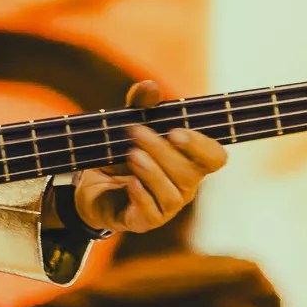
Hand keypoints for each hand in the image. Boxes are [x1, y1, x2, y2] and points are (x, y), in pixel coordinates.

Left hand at [70, 80, 226, 234]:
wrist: (91, 183)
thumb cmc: (122, 151)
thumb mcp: (129, 123)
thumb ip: (141, 104)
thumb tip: (151, 85)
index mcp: (189, 160)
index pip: (215, 158)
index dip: (201, 145)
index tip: (176, 130)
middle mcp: (184, 186)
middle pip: (189, 173)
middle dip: (162, 150)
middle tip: (135, 131)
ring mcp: (166, 206)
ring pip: (172, 195)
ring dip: (152, 172)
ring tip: (131, 154)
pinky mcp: (145, 221)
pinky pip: (152, 214)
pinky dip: (142, 196)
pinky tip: (130, 182)